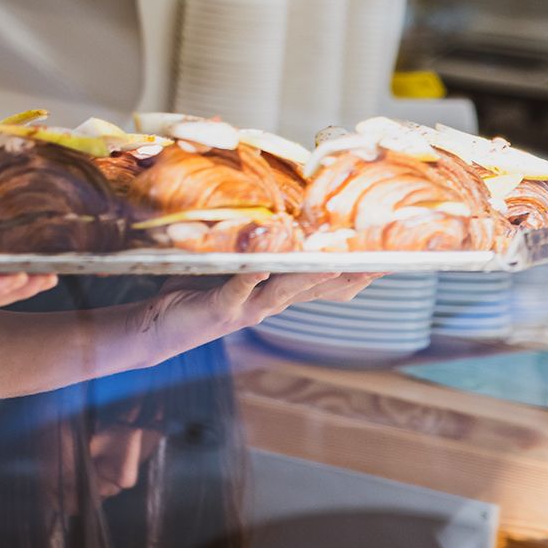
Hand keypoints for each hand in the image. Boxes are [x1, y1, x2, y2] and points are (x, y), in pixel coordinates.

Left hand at [144, 272, 381, 357]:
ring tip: (334, 261)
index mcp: (273, 293)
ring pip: (285, 292)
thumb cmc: (194, 291)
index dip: (354, 273)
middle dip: (348, 275)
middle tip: (380, 261)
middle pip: (316, 288)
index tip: (387, 258)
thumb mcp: (231, 267)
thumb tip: (274, 218)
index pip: (322, 283)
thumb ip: (255, 249)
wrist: (160, 329)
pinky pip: (239, 289)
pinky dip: (252, 278)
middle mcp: (267, 303)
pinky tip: (264, 265)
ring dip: (309, 277)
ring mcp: (246, 308)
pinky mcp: (220, 308)